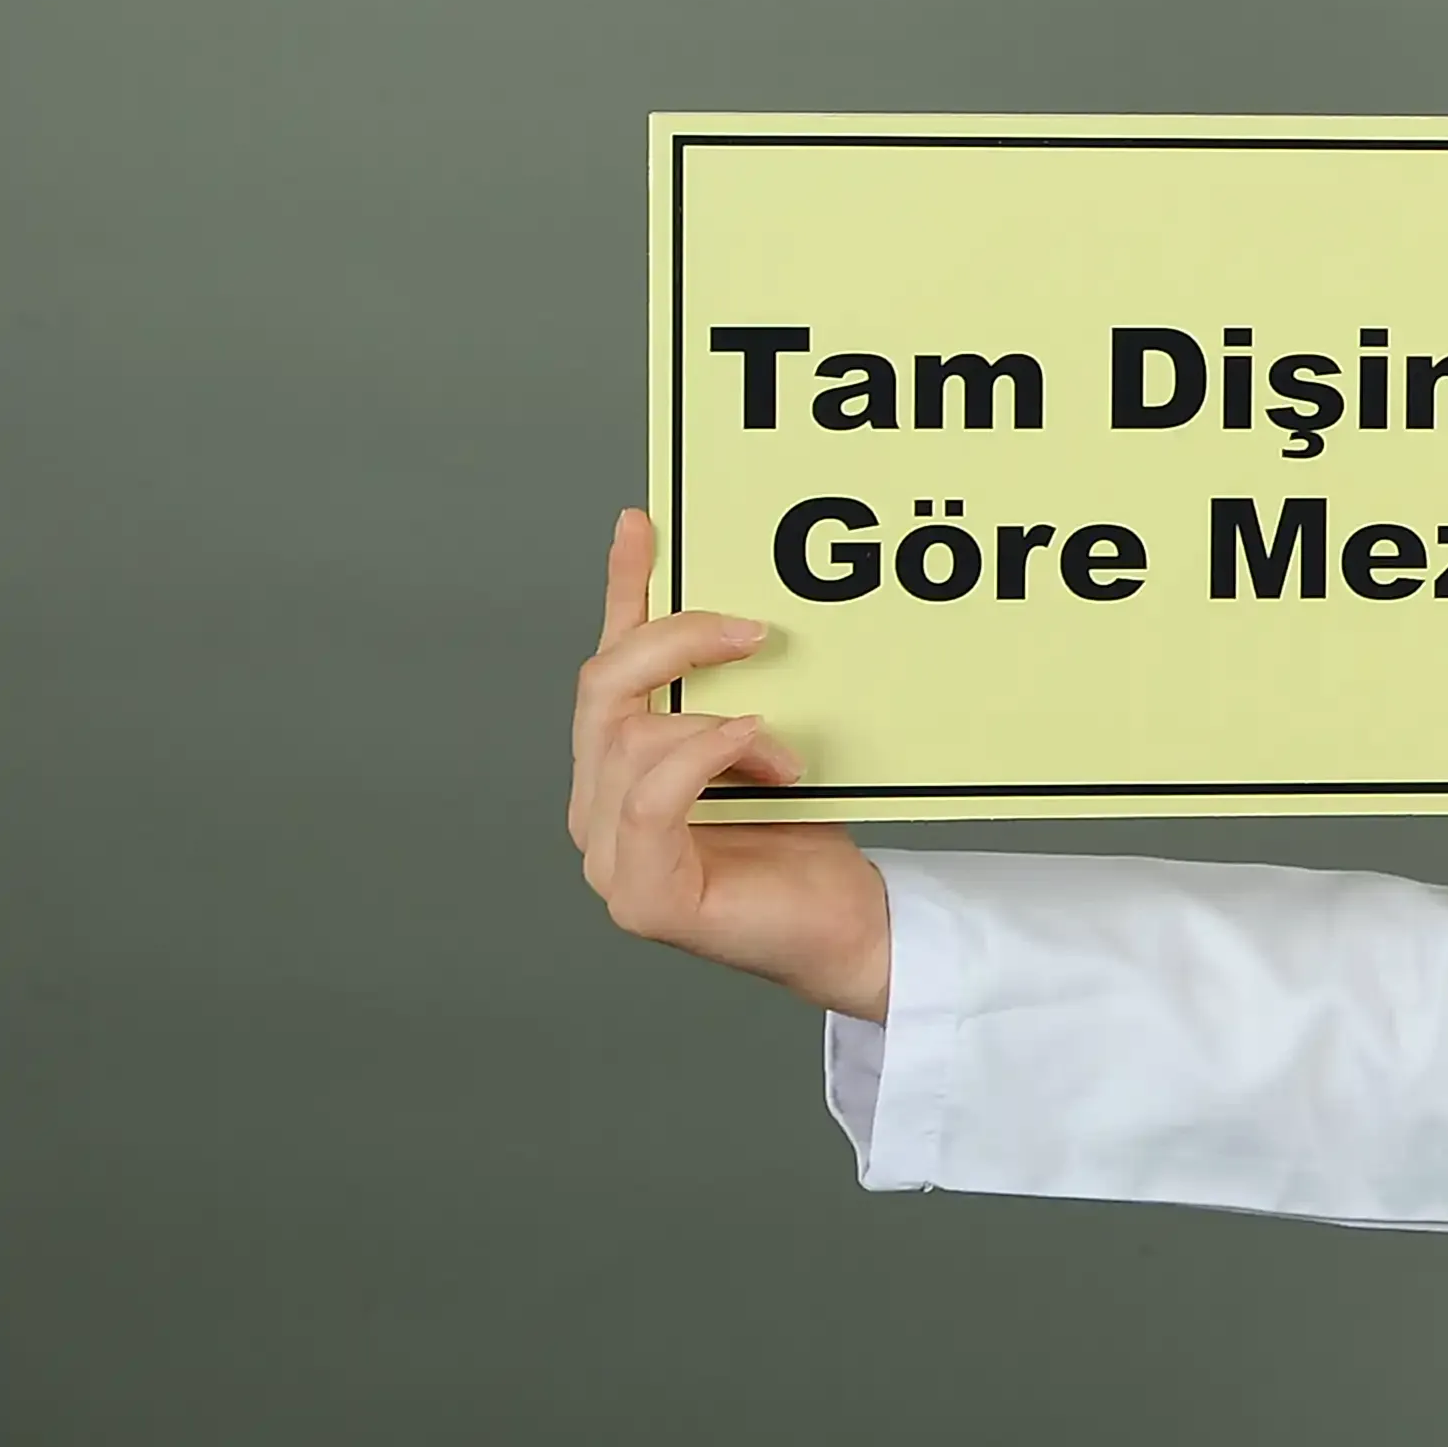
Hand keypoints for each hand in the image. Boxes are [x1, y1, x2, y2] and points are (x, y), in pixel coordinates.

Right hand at [569, 507, 891, 1018]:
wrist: (849, 925)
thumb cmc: (806, 837)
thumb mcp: (768, 736)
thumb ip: (738, 685)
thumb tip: (754, 609)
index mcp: (618, 767)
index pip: (608, 663)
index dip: (623, 591)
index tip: (644, 521)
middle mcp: (598, 808)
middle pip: (603, 689)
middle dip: (674, 639)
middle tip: (755, 629)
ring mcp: (611, 857)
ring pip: (629, 740)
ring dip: (718, 723)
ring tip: (781, 746)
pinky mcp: (643, 897)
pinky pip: (652, 798)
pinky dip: (704, 757)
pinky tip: (755, 749)